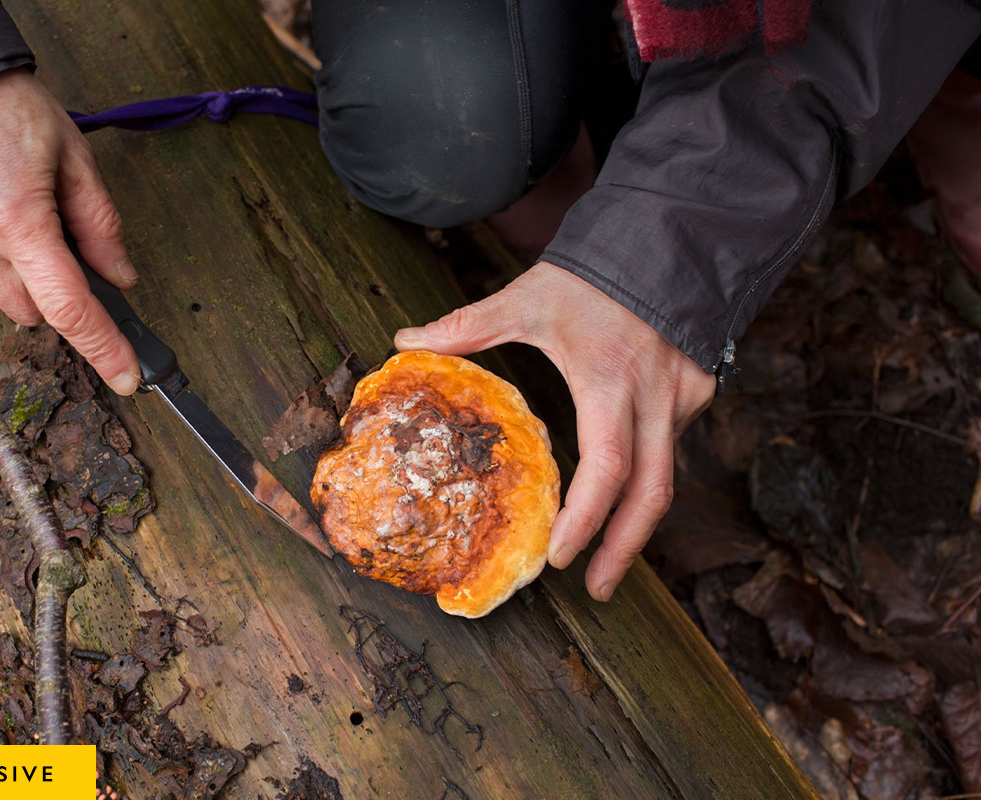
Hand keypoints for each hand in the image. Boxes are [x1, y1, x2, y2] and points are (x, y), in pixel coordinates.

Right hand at [0, 68, 140, 393]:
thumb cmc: (3, 105)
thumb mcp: (72, 154)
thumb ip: (99, 223)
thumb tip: (119, 275)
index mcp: (18, 222)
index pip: (69, 307)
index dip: (103, 347)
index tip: (128, 376)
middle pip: (34, 311)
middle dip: (60, 298)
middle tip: (75, 251)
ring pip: (3, 290)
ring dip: (28, 273)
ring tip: (30, 210)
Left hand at [394, 262, 715, 600]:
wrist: (661, 245)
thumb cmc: (588, 276)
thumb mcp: (526, 299)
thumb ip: (467, 325)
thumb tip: (406, 341)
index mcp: (608, 379)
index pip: (608, 465)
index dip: (588, 517)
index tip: (561, 557)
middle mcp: (655, 397)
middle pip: (652, 493)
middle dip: (625, 549)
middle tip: (595, 588)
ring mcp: (685, 398)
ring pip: (665, 475)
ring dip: (636, 522)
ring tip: (606, 563)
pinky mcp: (699, 394)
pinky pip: (672, 448)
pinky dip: (646, 477)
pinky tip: (624, 498)